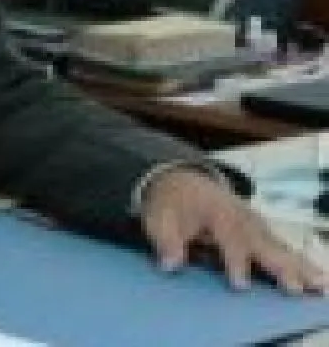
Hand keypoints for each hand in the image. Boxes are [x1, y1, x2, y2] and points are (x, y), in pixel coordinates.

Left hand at [140, 167, 325, 293]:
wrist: (181, 180)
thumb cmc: (170, 204)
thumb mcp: (157, 219)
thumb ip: (165, 241)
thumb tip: (170, 264)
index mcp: (217, 212)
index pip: (229, 238)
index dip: (234, 261)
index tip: (239, 285)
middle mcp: (242, 217)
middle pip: (263, 242)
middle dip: (279, 266)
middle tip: (294, 289)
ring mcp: (255, 223)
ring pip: (280, 246)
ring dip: (300, 266)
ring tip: (320, 286)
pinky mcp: (262, 232)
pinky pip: (284, 249)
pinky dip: (302, 264)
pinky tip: (317, 281)